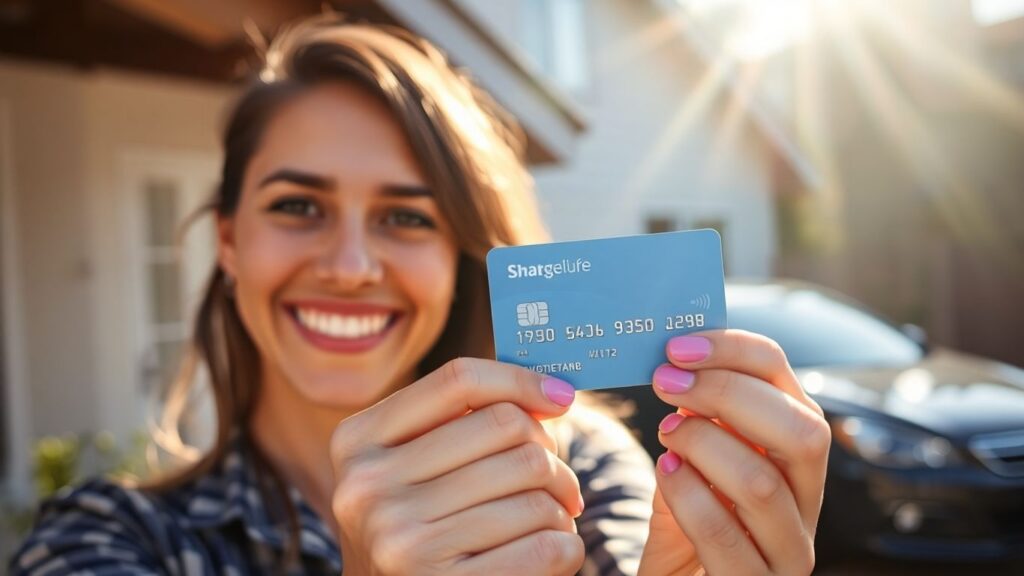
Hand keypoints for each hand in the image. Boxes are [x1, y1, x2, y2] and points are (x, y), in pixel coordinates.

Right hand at [329, 358, 586, 575]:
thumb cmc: (415, 531)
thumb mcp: (408, 470)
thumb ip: (460, 424)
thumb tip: (551, 397)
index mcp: (357, 442)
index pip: (457, 381)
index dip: (519, 381)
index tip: (561, 397)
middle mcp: (369, 488)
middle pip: (506, 429)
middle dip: (550, 455)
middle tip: (559, 482)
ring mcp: (401, 541)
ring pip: (533, 492)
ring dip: (559, 508)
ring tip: (550, 522)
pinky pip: (544, 548)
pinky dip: (565, 548)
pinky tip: (550, 552)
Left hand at [638, 330, 829, 575]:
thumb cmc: (685, 528)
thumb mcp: (689, 468)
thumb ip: (694, 424)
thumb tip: (674, 362)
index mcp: (794, 453)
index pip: (786, 381)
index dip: (735, 352)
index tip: (677, 348)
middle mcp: (807, 500)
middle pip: (802, 429)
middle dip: (726, 394)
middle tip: (666, 384)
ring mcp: (790, 550)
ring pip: (764, 483)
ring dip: (704, 444)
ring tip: (666, 436)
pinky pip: (729, 537)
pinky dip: (690, 498)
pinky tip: (667, 473)